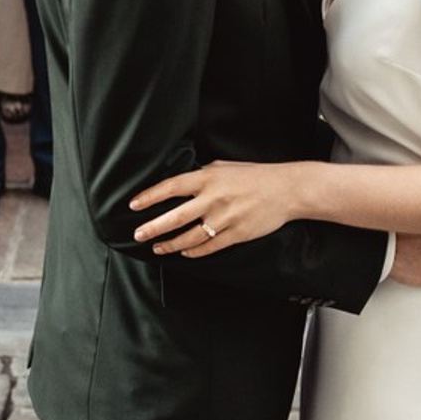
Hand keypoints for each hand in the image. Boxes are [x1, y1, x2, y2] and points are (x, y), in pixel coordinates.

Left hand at [129, 159, 296, 256]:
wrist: (286, 190)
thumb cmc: (255, 175)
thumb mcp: (225, 166)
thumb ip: (202, 175)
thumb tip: (181, 183)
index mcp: (208, 178)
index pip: (171, 187)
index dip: (150, 197)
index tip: (133, 205)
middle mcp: (213, 199)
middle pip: (175, 217)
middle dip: (152, 228)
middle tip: (137, 235)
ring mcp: (225, 219)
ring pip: (190, 237)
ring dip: (170, 245)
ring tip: (157, 247)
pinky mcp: (236, 234)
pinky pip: (209, 247)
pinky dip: (193, 252)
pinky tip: (184, 253)